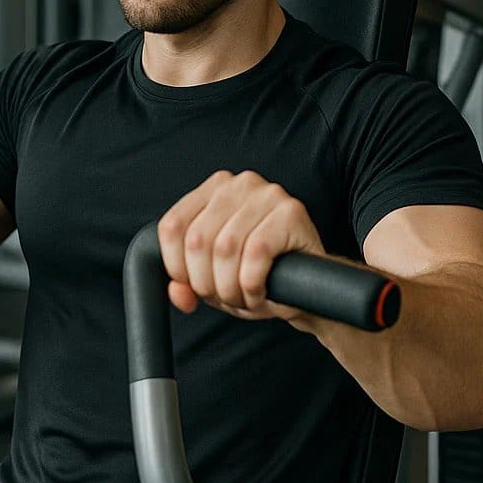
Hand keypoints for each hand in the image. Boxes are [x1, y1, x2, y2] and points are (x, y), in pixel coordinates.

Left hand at [157, 170, 325, 324]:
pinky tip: (260, 292)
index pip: (172, 226)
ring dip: (231, 287)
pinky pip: (256, 253)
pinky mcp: (291, 211)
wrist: (309, 284)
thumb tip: (177, 292)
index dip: (177, 267)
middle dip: (207, 282)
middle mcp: (240, 183)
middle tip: (225, 298)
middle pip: (198, 240)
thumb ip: (187, 283)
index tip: (193, 287)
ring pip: (226, 248)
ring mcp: (268, 194)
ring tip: (244, 298)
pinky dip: (253, 284)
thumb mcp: (214, 278)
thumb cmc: (261, 274)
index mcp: (214, 189)